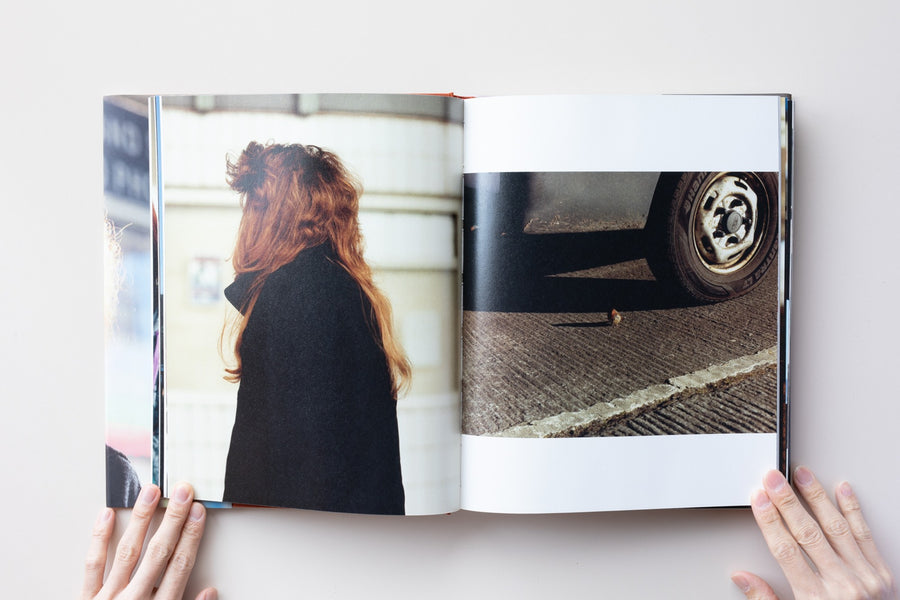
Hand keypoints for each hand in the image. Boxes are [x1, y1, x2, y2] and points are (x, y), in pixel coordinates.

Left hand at [83, 483, 216, 599]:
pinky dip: (98, 539)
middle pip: (158, 552)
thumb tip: (210, 592)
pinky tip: (106, 515)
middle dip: (173, 519)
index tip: (199, 512)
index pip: (179, 566)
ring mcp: (107, 599)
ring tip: (151, 493)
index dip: (191, 536)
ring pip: (127, 551)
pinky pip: (91, 566)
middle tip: (183, 492)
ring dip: (141, 519)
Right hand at [732, 467, 895, 598]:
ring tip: (803, 475)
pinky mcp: (883, 573)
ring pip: (837, 528)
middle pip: (808, 534)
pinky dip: (854, 511)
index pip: (786, 551)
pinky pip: (865, 535)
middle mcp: (843, 585)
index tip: (758, 501)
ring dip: (817, 497)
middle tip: (773, 478)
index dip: (769, 522)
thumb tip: (742, 578)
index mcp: (816, 599)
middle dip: (787, 502)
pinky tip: (843, 491)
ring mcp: (865, 577)